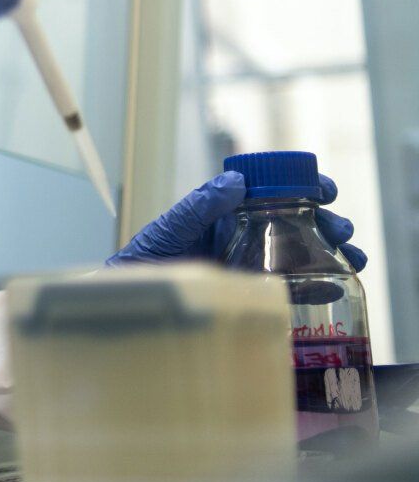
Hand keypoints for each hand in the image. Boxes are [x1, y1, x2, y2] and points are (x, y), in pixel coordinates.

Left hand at [107, 171, 366, 269]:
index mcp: (229, 213)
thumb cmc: (143, 260)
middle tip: (340, 230)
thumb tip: (233, 181)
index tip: (325, 191)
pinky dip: (318, 284)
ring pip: (304, 251)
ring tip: (350, 256)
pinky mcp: (253, 292)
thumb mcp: (169, 230)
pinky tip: (331, 287)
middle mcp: (246, 235)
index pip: (275, 192)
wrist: (132, 300)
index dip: (306, 187)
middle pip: (300, 221)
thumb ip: (198, 207)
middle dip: (329, 221)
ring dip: (334, 250)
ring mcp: (252, 264)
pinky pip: (293, 285)